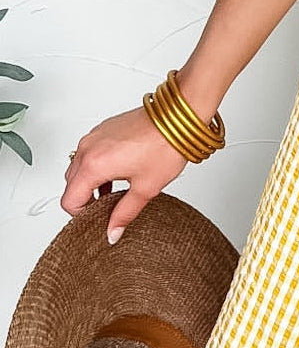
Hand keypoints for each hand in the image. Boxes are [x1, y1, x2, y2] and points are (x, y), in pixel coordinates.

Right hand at [62, 105, 189, 241]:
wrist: (179, 116)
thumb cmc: (165, 146)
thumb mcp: (145, 188)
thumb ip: (124, 213)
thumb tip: (112, 231)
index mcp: (93, 165)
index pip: (69, 201)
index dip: (82, 215)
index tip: (99, 217)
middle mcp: (88, 148)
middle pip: (71, 185)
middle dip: (85, 199)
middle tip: (108, 206)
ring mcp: (95, 136)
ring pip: (78, 167)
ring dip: (91, 182)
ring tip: (115, 190)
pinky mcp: (104, 129)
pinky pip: (89, 152)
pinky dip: (96, 166)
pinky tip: (118, 173)